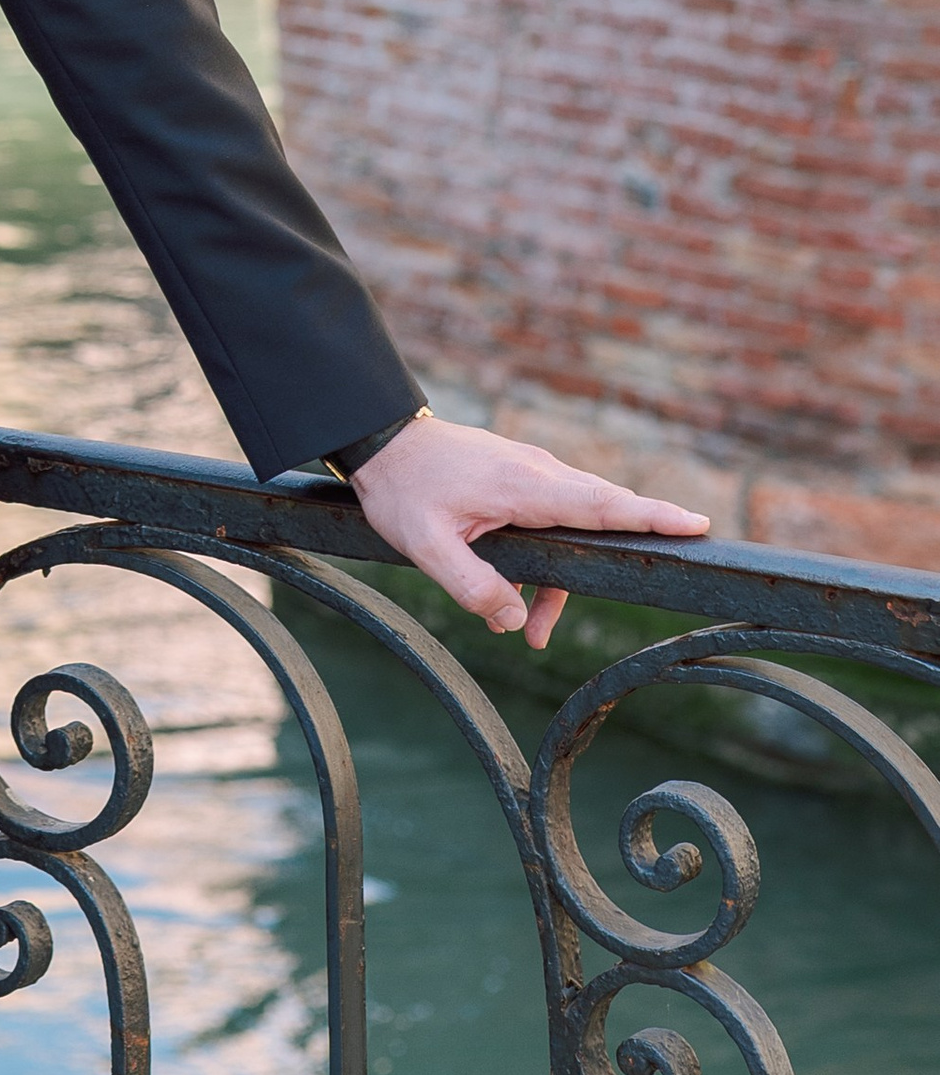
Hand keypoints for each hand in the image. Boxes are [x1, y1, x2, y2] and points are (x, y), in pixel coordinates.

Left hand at [348, 415, 708, 650]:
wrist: (379, 441)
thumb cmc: (403, 488)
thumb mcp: (427, 546)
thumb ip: (471, 586)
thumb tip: (514, 620)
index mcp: (524, 485)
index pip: (601, 503)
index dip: (650, 515)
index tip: (695, 523)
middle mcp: (537, 472)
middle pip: (600, 513)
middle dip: (626, 547)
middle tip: (668, 569)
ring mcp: (529, 471)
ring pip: (570, 528)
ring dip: (558, 581)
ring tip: (532, 633)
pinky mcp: (517, 478)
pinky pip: (548, 522)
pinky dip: (542, 563)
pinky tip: (514, 604)